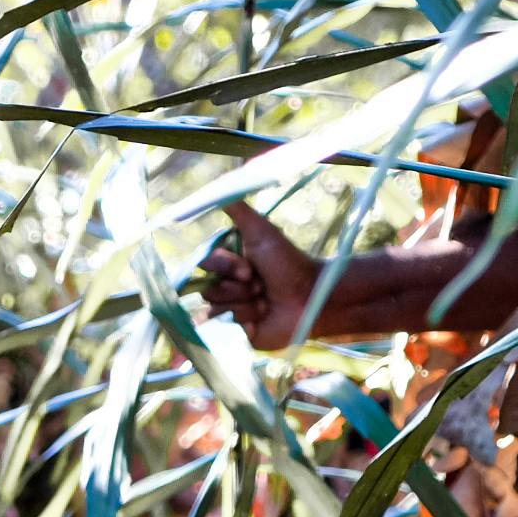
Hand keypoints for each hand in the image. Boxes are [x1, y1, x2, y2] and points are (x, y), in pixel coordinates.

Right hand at [195, 205, 318, 349]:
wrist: (312, 296)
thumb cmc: (289, 263)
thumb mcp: (260, 231)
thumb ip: (237, 208)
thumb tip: (220, 180)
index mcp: (226, 266)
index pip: (205, 266)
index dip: (226, 267)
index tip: (250, 269)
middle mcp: (225, 289)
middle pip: (209, 291)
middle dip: (238, 289)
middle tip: (261, 287)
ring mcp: (230, 314)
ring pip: (217, 311)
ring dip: (245, 306)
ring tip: (266, 303)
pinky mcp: (237, 336)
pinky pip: (224, 333)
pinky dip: (244, 325)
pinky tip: (261, 321)